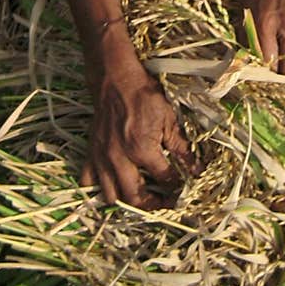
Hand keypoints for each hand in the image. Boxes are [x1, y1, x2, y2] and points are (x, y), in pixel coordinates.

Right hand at [81, 59, 197, 208]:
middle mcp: (120, 159)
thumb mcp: (168, 118)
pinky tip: (112, 187)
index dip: (177, 189)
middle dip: (153, 206)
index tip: (184, 193)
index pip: (165, 180)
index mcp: (142, 150)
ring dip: (126, 203)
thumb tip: (196, 169)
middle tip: (165, 205)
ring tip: (141, 200)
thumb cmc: (143, 95)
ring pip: (110, 196)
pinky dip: (98, 189)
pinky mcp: (92, 153)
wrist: (115, 79)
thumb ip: (181, 147)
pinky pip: (88, 180)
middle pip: (135, 198)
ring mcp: (102, 158)